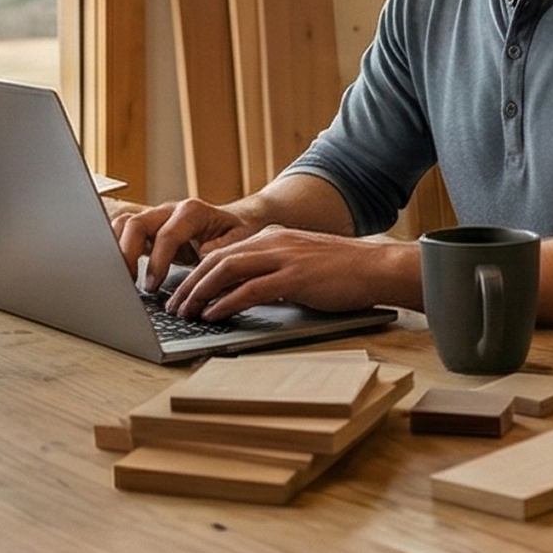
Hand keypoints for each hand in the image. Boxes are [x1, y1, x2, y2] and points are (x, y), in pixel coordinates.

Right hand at [113, 198, 253, 285]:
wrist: (235, 221)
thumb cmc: (237, 231)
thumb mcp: (240, 239)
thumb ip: (224, 247)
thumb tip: (203, 254)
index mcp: (192, 211)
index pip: (166, 234)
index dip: (157, 261)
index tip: (152, 285)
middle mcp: (169, 210)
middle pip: (136, 224)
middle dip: (127, 253)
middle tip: (127, 282)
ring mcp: (155, 218)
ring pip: (123, 224)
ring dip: (116, 249)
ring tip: (117, 277)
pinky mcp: (148, 229)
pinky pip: (123, 233)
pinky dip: (115, 248)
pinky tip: (116, 270)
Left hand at [165, 226, 415, 319]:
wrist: (377, 267)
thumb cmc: (343, 272)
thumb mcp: (300, 264)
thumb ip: (273, 272)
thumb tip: (246, 293)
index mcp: (271, 238)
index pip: (222, 253)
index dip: (197, 273)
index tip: (182, 292)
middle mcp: (272, 242)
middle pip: (217, 260)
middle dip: (190, 284)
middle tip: (174, 306)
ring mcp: (283, 257)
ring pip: (227, 271)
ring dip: (201, 293)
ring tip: (186, 312)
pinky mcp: (295, 276)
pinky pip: (251, 289)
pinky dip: (226, 302)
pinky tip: (213, 314)